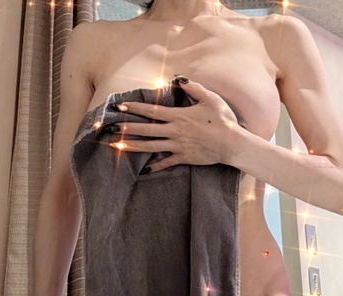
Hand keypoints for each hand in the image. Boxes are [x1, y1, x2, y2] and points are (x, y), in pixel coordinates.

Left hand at [107, 79, 241, 171]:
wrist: (232, 143)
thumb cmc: (223, 120)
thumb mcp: (210, 98)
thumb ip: (193, 88)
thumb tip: (178, 80)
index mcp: (179, 116)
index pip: (152, 111)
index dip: (134, 108)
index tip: (120, 107)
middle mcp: (174, 131)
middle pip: (146, 130)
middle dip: (126, 128)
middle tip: (110, 128)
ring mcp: (177, 146)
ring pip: (150, 146)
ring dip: (132, 146)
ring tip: (117, 146)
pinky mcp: (183, 158)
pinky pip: (165, 162)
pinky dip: (154, 166)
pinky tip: (144, 169)